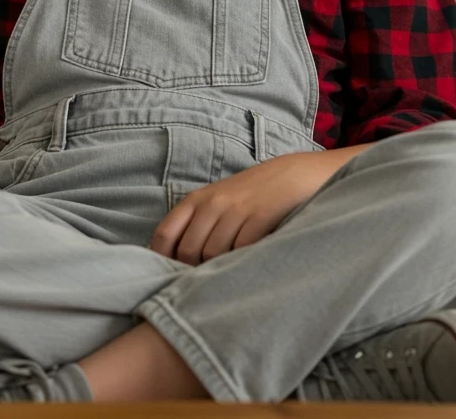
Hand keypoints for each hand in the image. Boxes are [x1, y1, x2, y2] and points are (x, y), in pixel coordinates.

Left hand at [149, 150, 346, 265]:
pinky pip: (242, 249)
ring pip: (214, 253)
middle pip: (188, 250)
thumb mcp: (218, 202)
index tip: (168, 277)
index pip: (165, 234)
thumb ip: (196, 226)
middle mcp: (213, 202)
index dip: (161, 260)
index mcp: (196, 199)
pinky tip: (249, 263)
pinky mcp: (262, 216)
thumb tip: (173, 264)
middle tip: (208, 280)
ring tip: (231, 271)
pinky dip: (242, 261)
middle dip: (193, 270)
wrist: (294, 175)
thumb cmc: (252, 196)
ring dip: (220, 268)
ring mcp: (237, 209)